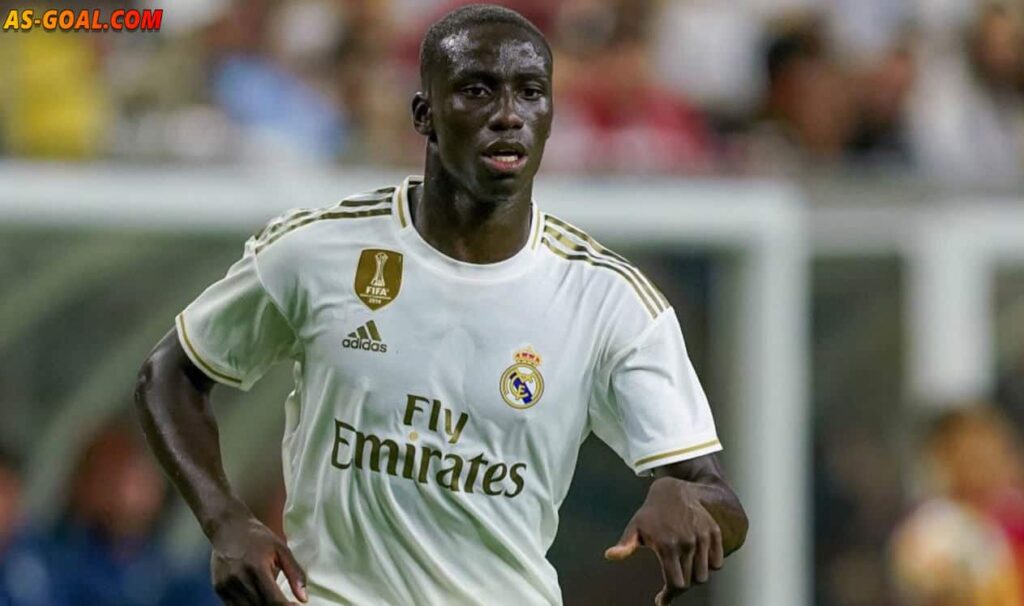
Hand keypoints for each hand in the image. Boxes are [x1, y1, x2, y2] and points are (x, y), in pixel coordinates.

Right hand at [210, 515, 308, 604]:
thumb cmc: (257, 536)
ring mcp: (226, 586)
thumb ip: (294, 574)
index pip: (274, 601)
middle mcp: (240, 580)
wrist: (228, 527)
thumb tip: (304, 599)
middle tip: (287, 604)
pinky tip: (259, 601)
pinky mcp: (218, 589)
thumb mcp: (281, 549)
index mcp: (257, 568)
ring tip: (273, 602)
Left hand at [604, 477, 723, 604]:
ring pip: (704, 575)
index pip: (676, 584)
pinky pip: (717, 562)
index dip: (669, 596)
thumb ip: (624, 545)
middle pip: (691, 581)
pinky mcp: (713, 533)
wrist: (673, 490)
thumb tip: (609, 556)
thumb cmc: (651, 513)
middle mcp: (687, 542)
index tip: (661, 601)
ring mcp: (702, 537)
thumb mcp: (635, 527)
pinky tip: (696, 560)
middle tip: (671, 584)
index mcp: (667, 546)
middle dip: (680, 586)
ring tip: (683, 569)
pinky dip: (709, 565)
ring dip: (694, 577)